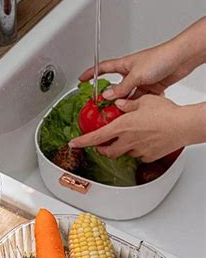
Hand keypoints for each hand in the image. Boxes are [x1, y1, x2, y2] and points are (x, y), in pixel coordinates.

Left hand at [69, 95, 185, 162]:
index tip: (74, 144)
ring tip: (126, 139)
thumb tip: (120, 103)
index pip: (96, 137)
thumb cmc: (166, 113)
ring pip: (124, 153)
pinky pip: (139, 155)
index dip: (82, 142)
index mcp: (122, 126)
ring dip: (121, 148)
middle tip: (99, 146)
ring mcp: (138, 150)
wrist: (183, 126)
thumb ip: (128, 104)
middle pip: (107, 151)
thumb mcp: (143, 101)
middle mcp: (128, 140)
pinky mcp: (149, 156)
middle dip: (101, 149)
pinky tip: (143, 142)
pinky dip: (137, 150)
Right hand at [79, 16, 205, 99]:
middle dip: (109, 97)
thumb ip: (121, 88)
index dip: (90, 74)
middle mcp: (131, 73)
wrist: (180, 60)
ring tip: (122, 112)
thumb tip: (107, 96)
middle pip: (115, 87)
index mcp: (124, 65)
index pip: (102, 68)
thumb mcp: (136, 75)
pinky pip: (141, 99)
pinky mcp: (151, 88)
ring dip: (126, 103)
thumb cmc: (160, 58)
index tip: (81, 80)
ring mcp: (141, 81)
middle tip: (102, 107)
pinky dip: (139, 105)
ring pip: (128, 96)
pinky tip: (139, 109)